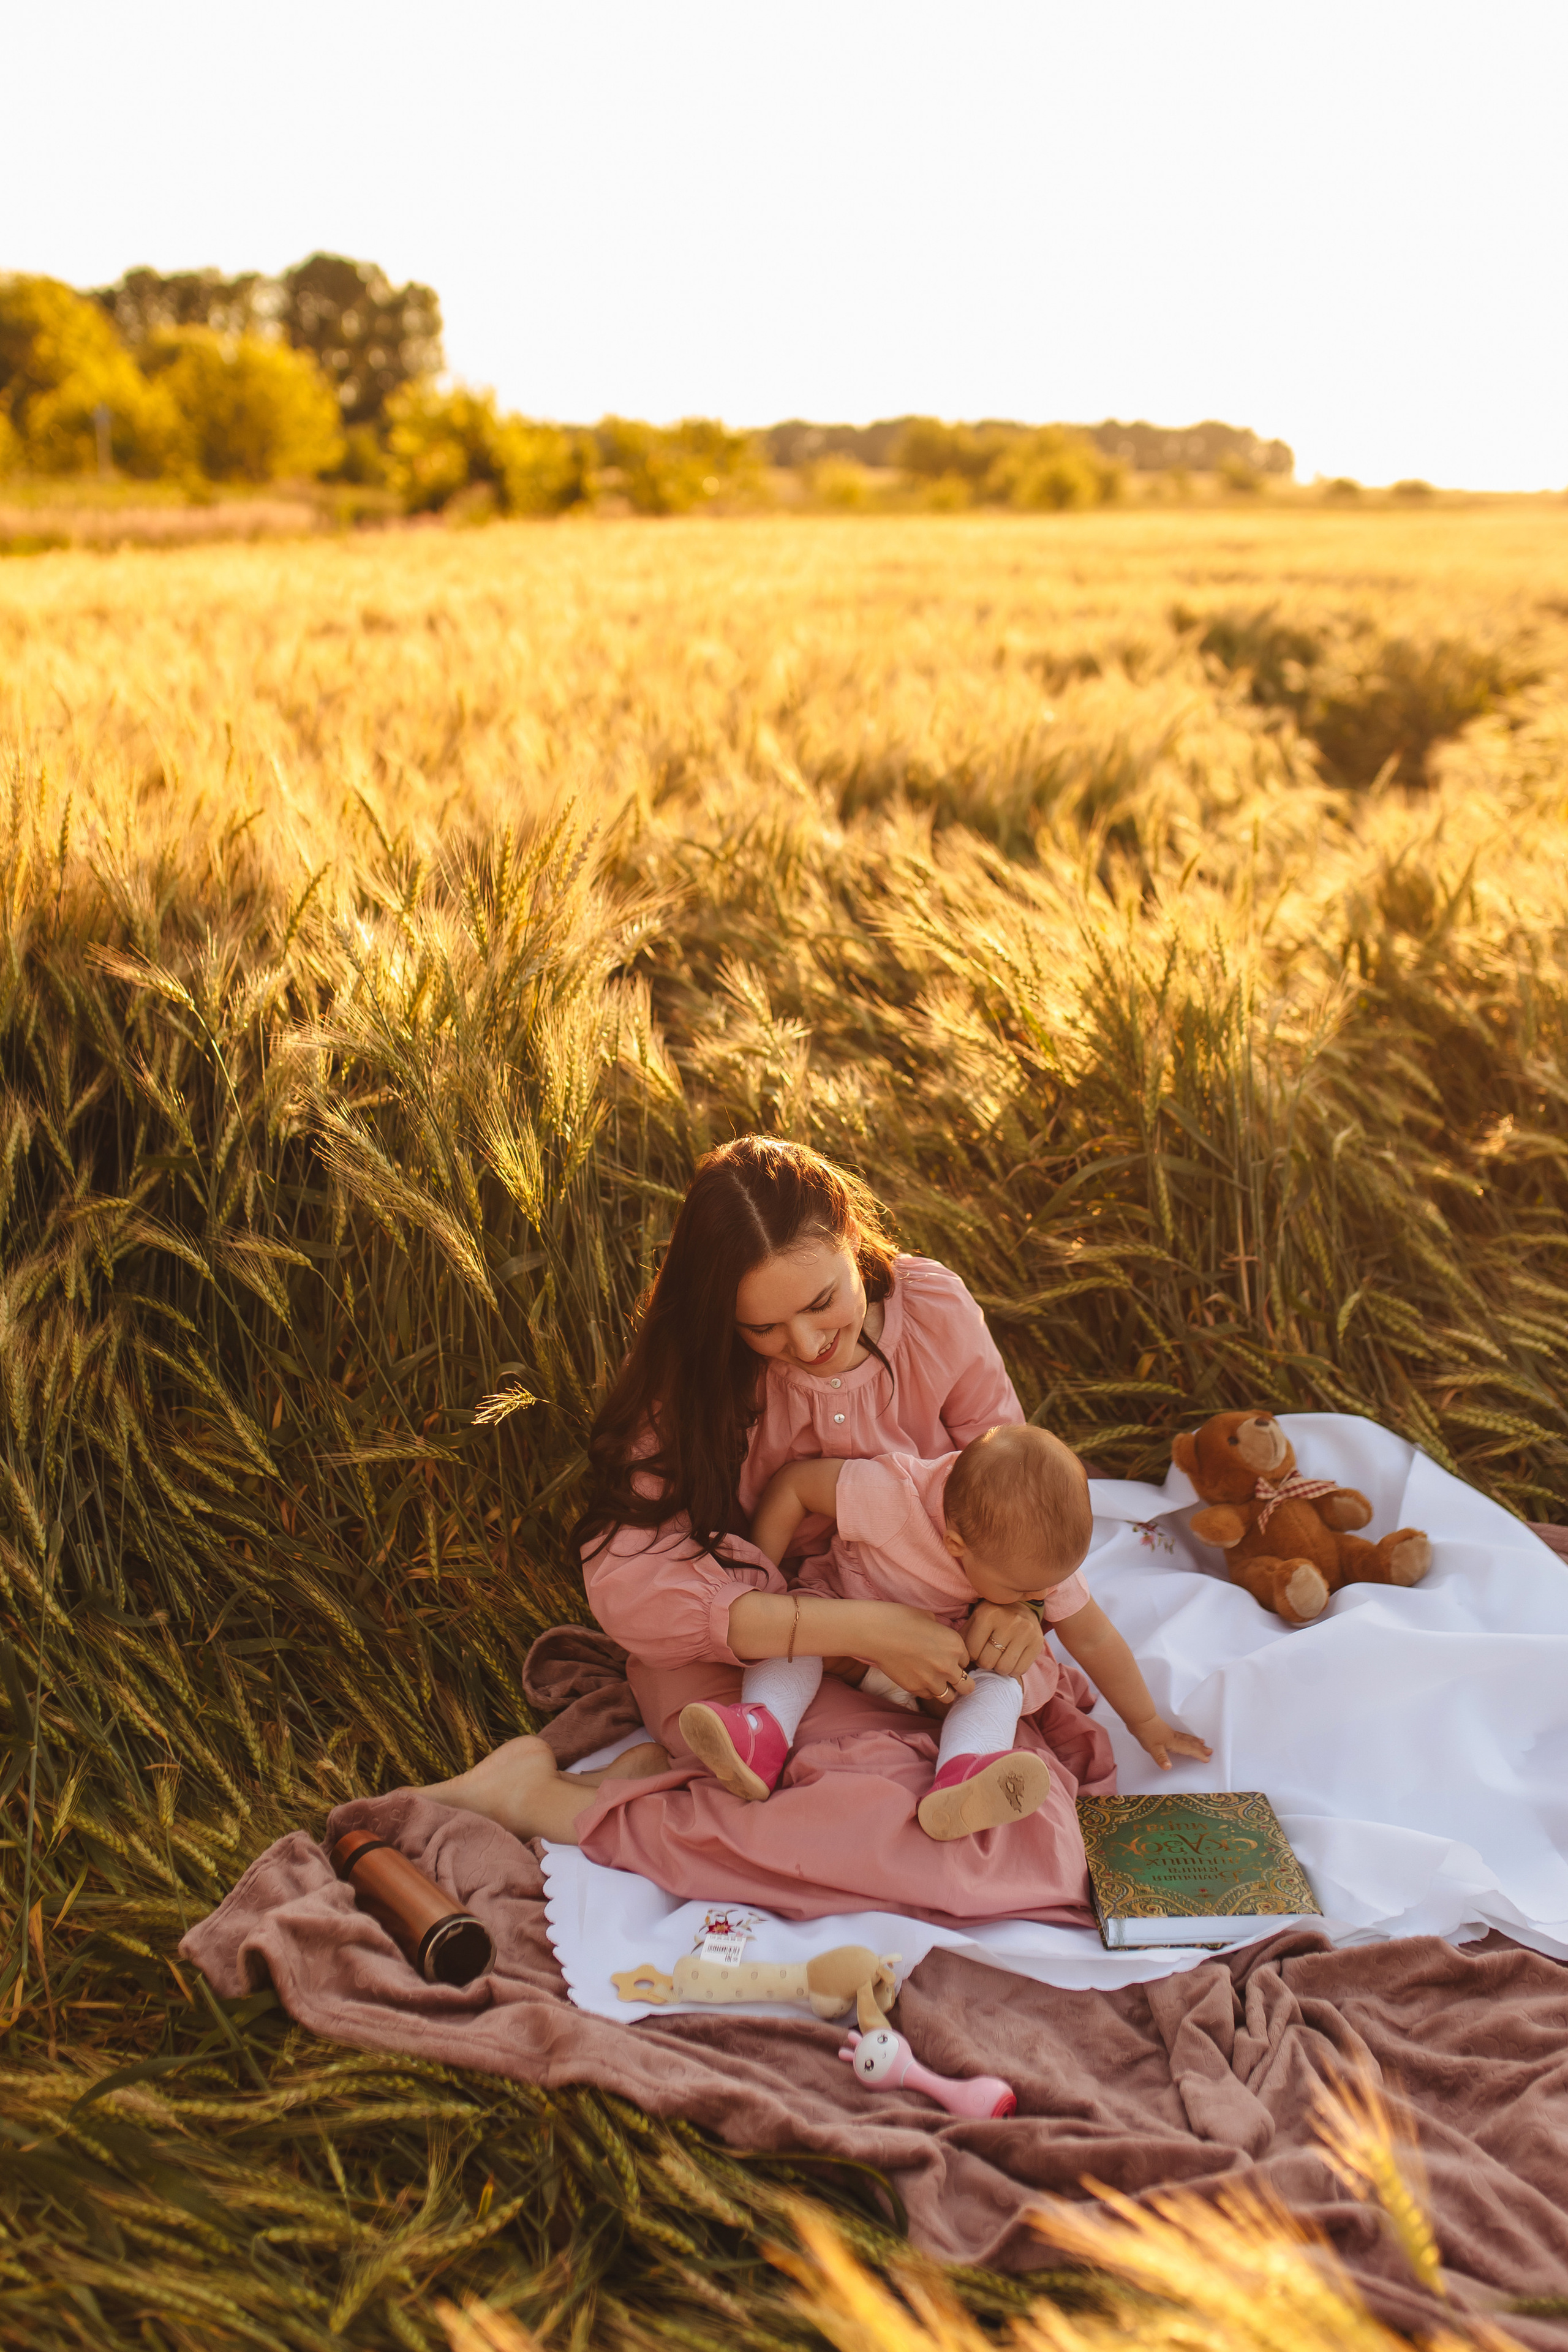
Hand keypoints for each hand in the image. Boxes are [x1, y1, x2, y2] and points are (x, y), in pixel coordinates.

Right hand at [859, 1605, 975, 1704]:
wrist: (876, 1633)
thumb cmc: (901, 1619)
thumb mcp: (929, 1618)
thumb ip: (942, 1633)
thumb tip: (942, 1639)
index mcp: (955, 1645)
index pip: (967, 1661)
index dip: (958, 1660)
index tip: (949, 1659)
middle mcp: (948, 1666)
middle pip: (967, 1687)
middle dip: (961, 1683)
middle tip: (951, 1678)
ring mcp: (932, 1680)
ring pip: (949, 1697)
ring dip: (945, 1690)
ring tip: (934, 1681)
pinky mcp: (916, 1689)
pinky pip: (929, 1696)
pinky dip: (927, 1690)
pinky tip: (918, 1678)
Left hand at [964, 1601, 1044, 1681]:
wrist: (1022, 1608)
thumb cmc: (993, 1618)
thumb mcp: (975, 1620)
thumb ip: (963, 1637)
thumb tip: (958, 1660)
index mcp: (988, 1614)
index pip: (972, 1651)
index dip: (972, 1655)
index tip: (977, 1650)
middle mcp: (1008, 1621)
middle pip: (987, 1661)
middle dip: (985, 1662)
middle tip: (988, 1655)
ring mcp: (1025, 1632)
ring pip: (1003, 1668)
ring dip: (998, 1667)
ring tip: (999, 1658)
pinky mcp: (1037, 1642)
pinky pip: (1020, 1670)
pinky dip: (1013, 1670)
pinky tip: (1011, 1659)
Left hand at [1126, 1713, 1212, 1770]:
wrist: (1140, 1717)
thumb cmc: (1146, 1732)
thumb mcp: (1153, 1748)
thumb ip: (1161, 1758)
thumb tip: (1168, 1767)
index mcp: (1173, 1742)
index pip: (1189, 1750)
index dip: (1198, 1755)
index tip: (1207, 1759)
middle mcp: (1174, 1737)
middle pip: (1190, 1743)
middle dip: (1200, 1748)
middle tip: (1210, 1751)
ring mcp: (1170, 1733)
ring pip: (1186, 1738)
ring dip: (1195, 1741)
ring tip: (1202, 1742)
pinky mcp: (1165, 1730)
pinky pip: (1181, 1735)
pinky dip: (1186, 1737)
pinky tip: (1183, 1738)